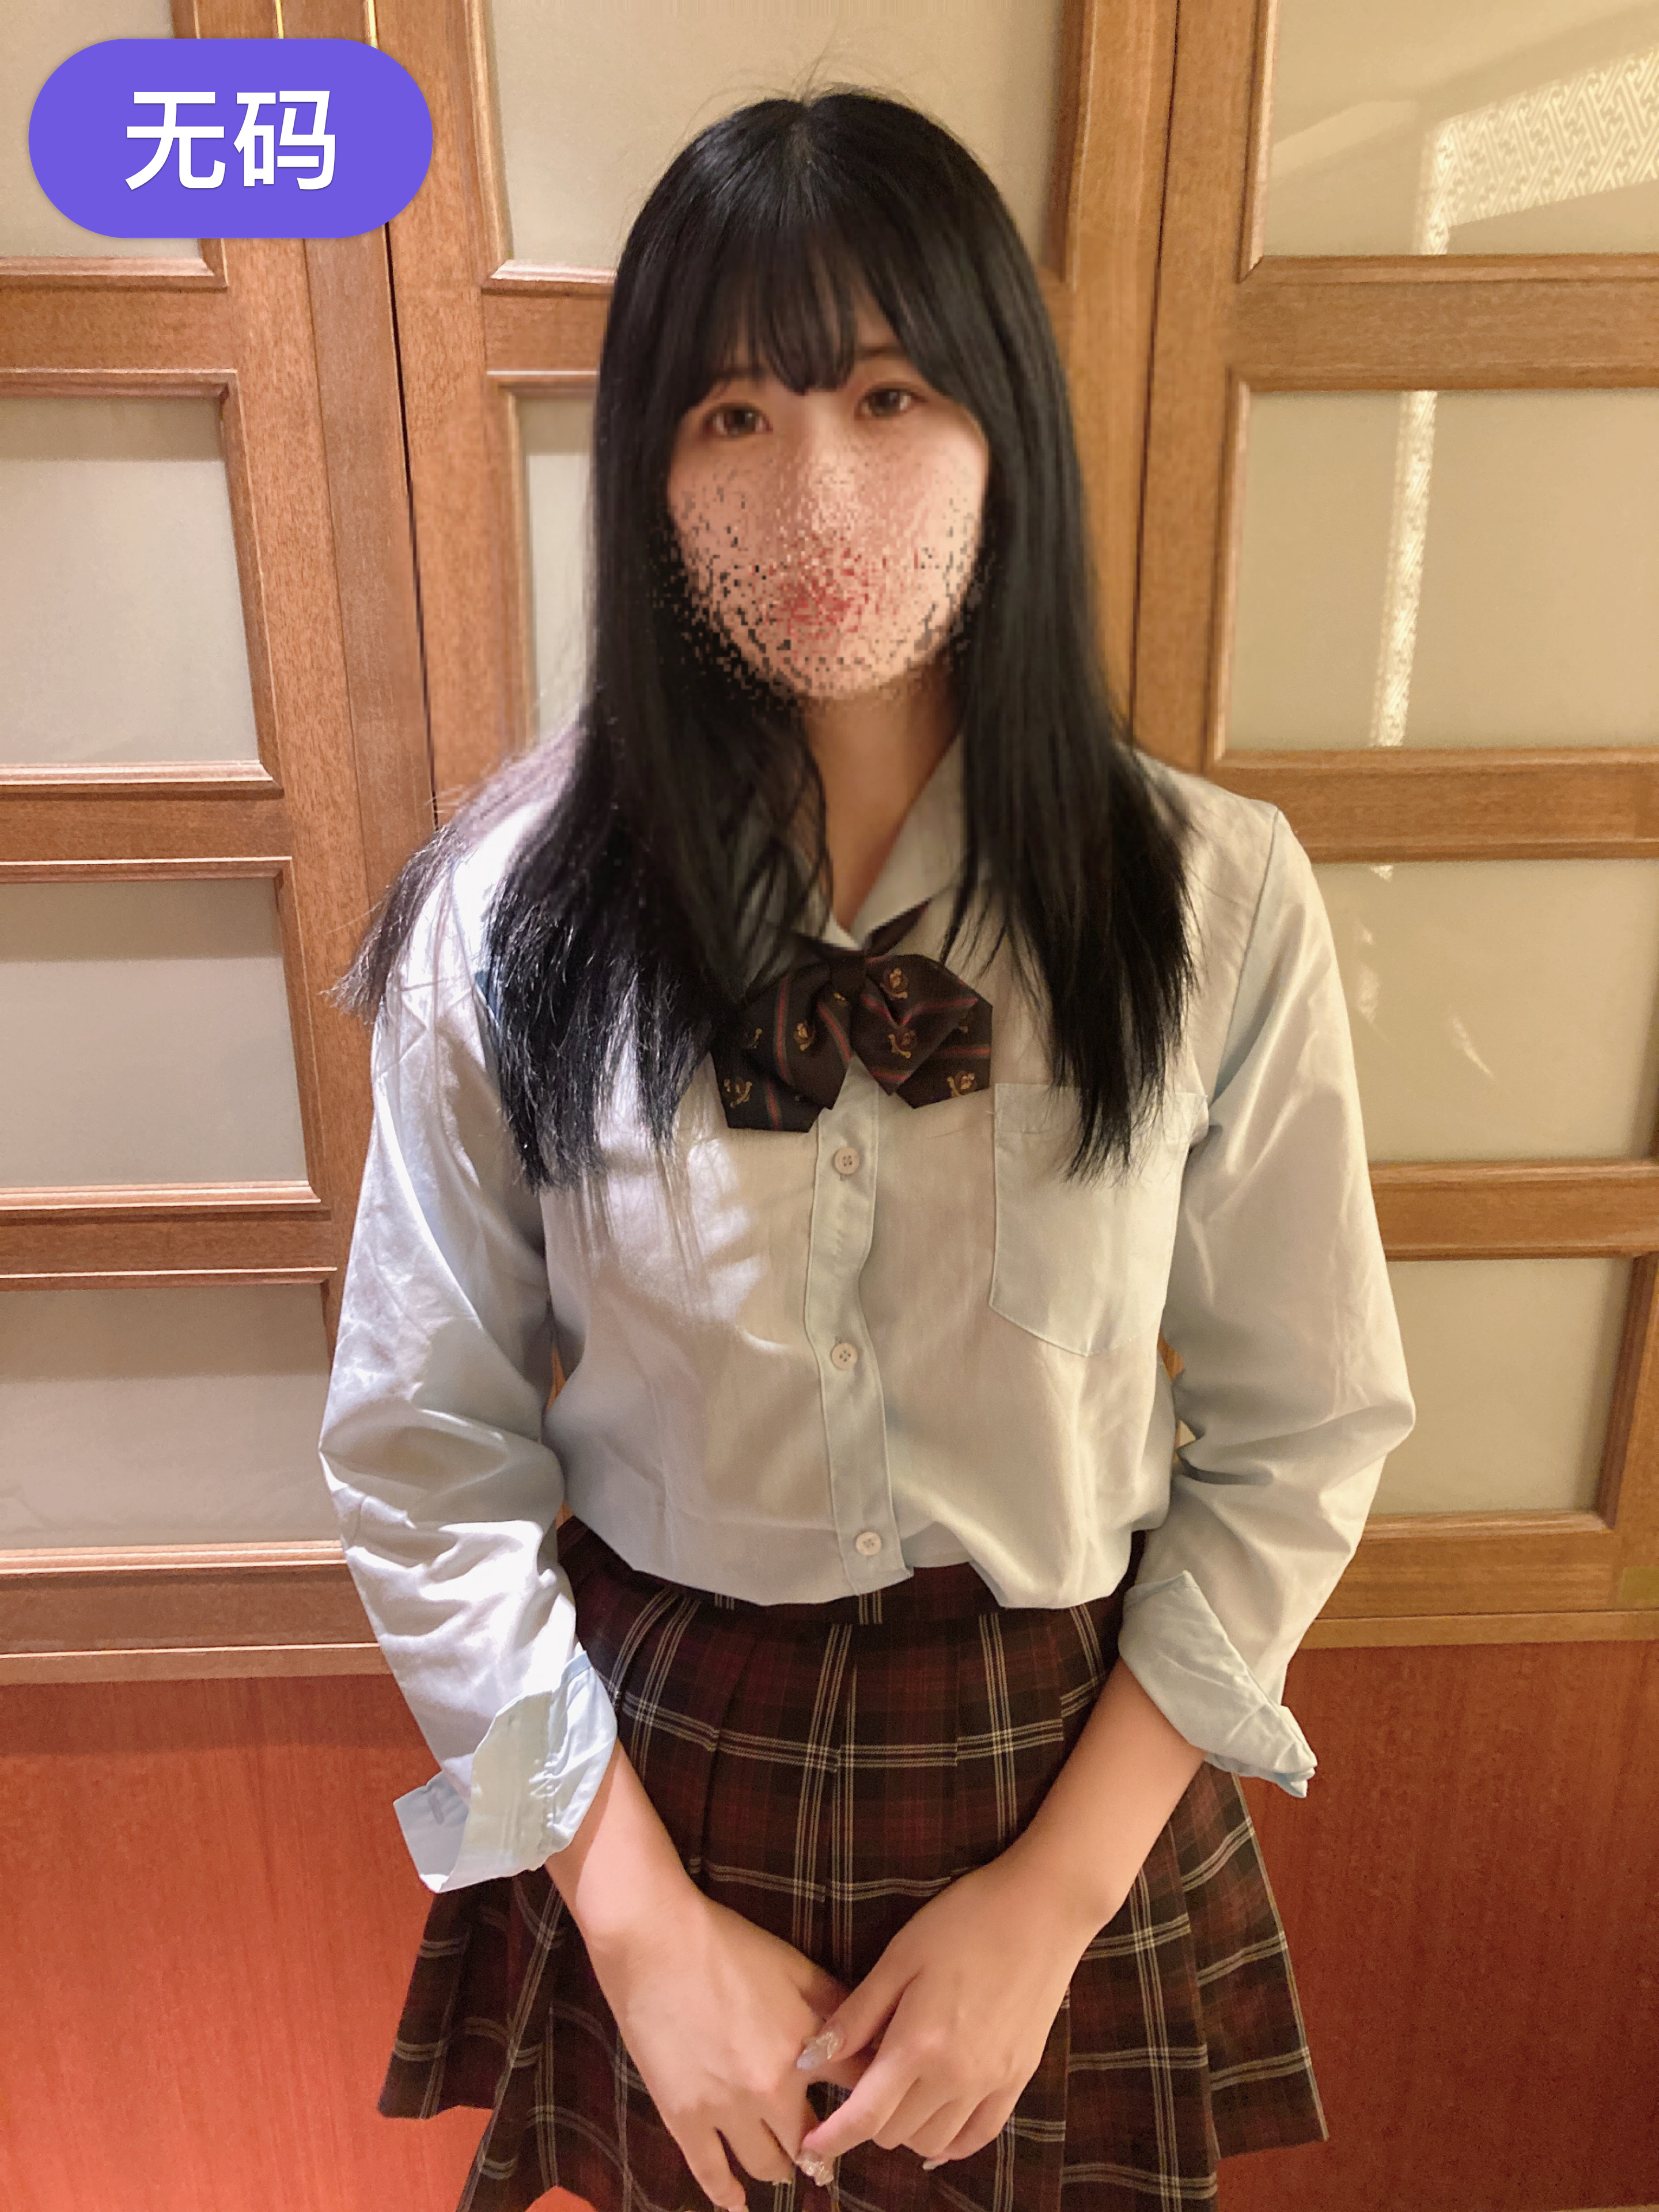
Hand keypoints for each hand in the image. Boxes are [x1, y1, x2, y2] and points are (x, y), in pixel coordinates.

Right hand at [584, 1883, 871, 2209]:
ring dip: (781, 2165)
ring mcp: (727, 2110)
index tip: (874, 2106)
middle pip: (814, 2140)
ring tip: (783, 2161)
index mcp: (807, 2048)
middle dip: (824, 2141)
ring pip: (769, 2165)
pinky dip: (727, 2195)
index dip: (870, 2098)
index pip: (858, 2090)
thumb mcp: (794, 1965)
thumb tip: (869, 2031)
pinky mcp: (684, 2119)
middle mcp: (774, 2089)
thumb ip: (835, 2003)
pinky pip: (711, 2173)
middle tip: (824, 2140)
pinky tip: (737, 2203)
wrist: (656, 1941)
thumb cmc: (728, 1944)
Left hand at [794, 1842, 1111, 2172]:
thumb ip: (856, 2014)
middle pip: (895, 2133)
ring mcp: (991, 2082)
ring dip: (905, 2129)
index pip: (865, 2116)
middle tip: (862, 2079)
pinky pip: (979, 2136)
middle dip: (866, 2119)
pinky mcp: (1018, 2079)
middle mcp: (955, 2076)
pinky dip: (951, 2143)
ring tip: (897, 2092)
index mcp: (918, 2044)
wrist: (1042, 1909)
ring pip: (934, 2142)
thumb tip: (810, 2056)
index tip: (808, 2146)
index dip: (832, 2138)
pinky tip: (936, 2126)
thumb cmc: (964, 1920)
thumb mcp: (900, 1956)